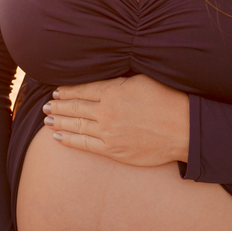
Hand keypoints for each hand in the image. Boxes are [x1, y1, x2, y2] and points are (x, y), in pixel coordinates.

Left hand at [44, 75, 189, 165]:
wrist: (184, 128)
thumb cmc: (168, 100)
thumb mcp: (142, 80)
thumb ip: (119, 81)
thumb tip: (104, 80)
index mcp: (113, 91)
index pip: (83, 89)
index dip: (67, 90)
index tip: (57, 90)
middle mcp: (106, 111)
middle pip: (75, 107)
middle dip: (59, 105)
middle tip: (47, 104)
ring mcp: (108, 133)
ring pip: (77, 125)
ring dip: (60, 121)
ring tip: (47, 118)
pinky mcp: (114, 151)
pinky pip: (85, 145)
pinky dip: (69, 140)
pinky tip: (58, 136)